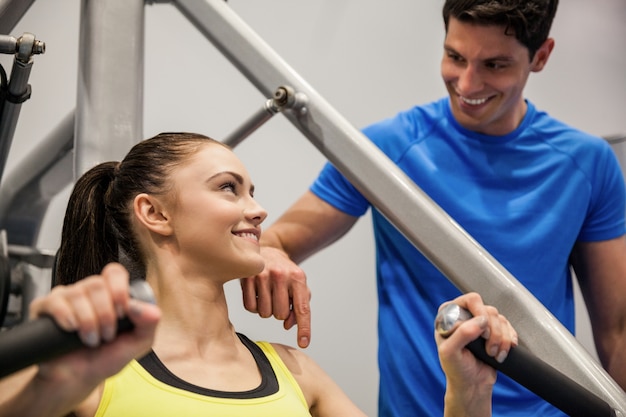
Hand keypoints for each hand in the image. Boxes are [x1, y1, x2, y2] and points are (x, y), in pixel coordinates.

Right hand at [28, 263, 160, 387]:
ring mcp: (66, 297)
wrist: (78, 379)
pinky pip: (54, 301)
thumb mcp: (137, 344)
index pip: (114, 272)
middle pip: (96, 284)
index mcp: (111, 293)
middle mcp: (88, 291)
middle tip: (106, 335)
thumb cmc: (106, 358)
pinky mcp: (44, 308)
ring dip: (88, 321)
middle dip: (105, 313)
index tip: (122, 314)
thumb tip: (151, 309)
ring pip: (77, 293)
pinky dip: (65, 315)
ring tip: (90, 340)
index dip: (119, 290)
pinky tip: (71, 329)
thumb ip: (150, 324)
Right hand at [241, 246, 310, 347]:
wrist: (268, 250)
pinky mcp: (247, 277)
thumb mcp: (299, 285)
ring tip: (268, 296)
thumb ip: (300, 306)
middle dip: (280, 313)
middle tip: (278, 300)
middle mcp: (281, 275)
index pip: (302, 308)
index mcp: (298, 278)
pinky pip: (250, 307)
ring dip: (266, 310)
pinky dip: (254, 306)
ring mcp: (262, 276)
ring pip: (264, 313)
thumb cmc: (286, 272)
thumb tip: (289, 325)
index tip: (304, 343)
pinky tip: (257, 294)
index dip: (304, 328)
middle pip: (280, 315)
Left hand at [435, 293, 516, 413]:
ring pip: (500, 319)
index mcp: (449, 315)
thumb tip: (480, 320)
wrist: (471, 385)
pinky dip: (509, 340)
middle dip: (493, 332)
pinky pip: (508, 328)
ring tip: (493, 354)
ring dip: (501, 339)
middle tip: (488, 348)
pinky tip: (504, 351)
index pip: (470, 300)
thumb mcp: (450, 353)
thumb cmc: (456, 370)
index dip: (480, 313)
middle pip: (489, 310)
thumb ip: (461, 334)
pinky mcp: (494, 333)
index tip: (482, 333)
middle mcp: (465, 316)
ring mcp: (480, 324)